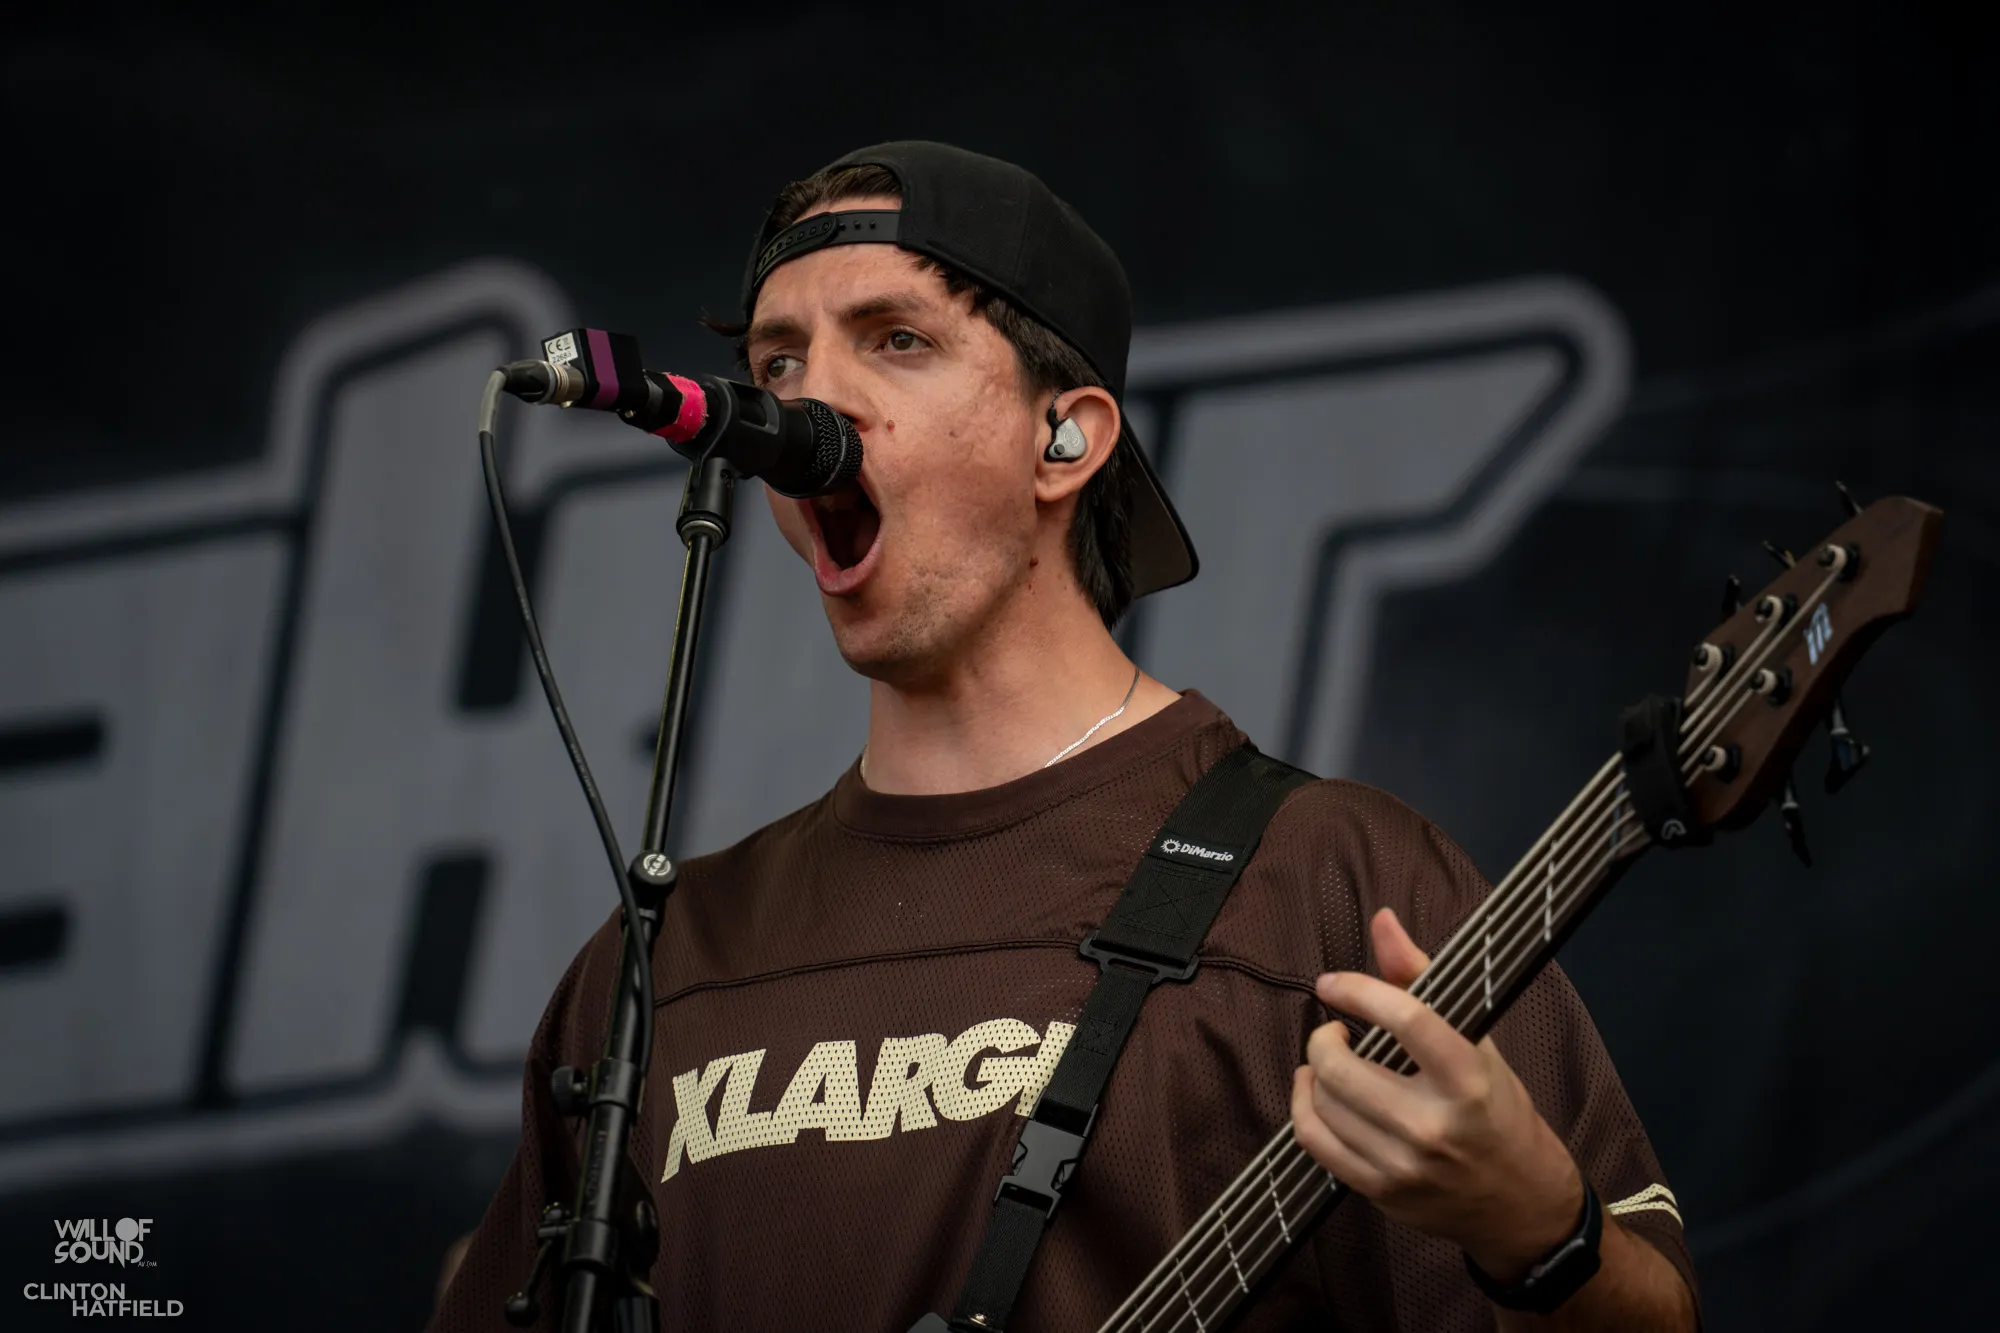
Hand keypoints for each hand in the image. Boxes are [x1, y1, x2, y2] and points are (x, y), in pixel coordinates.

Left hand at [1290, 907, 1584, 1280]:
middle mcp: (1436, 1123)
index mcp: (1469, 1076)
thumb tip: (1382, 919)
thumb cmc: (1495, 1108)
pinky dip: (1303, 1108)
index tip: (1332, 985)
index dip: (1357, 991)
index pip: (1405, 1018)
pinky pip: (1314, 1141)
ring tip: (1330, 1062)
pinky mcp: (1380, 1191)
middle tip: (1335, 1033)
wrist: (1518, 1199)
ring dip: (1314, 1072)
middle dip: (1324, 1039)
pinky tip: (1316, 1093)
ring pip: (1323, 1102)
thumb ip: (1422, 977)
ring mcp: (1405, 1163)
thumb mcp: (1475, 1041)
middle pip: (1343, 1068)